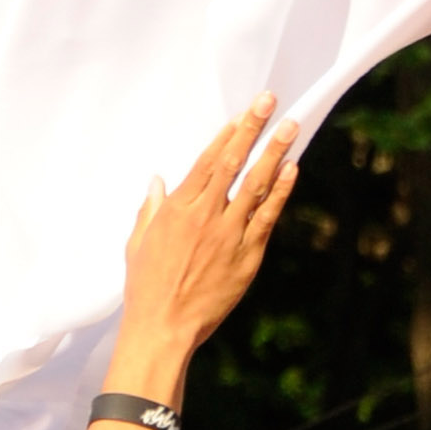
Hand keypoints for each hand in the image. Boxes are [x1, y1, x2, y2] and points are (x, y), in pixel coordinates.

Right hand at [120, 101, 301, 373]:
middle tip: (269, 101)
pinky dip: (280, 192)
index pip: (207, 160)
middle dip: (252, 128)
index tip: (241, 114)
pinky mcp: (247, 256)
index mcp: (177, 208)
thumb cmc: (146, 288)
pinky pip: (267, 217)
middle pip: (233, 162)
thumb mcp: (138, 243)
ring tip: (290, 127)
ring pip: (255, 184)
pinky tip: (292, 170)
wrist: (164, 328)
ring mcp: (229, 234)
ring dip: (274, 152)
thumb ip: (150, 208)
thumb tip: (158, 181)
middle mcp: (205, 215)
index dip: (226, 134)